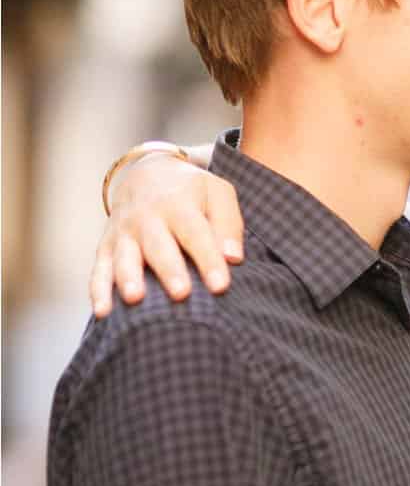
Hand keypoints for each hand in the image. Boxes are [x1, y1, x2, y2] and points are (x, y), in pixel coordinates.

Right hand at [91, 151, 241, 314]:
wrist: (146, 172)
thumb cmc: (191, 191)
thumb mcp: (217, 193)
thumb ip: (228, 224)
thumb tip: (234, 258)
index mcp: (178, 204)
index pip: (195, 232)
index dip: (207, 259)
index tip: (220, 285)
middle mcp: (147, 218)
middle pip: (158, 246)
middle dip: (169, 270)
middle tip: (181, 294)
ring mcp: (123, 233)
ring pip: (125, 257)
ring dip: (128, 278)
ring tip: (135, 299)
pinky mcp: (106, 247)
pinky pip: (99, 269)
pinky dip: (98, 291)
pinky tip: (102, 312)